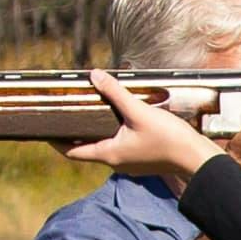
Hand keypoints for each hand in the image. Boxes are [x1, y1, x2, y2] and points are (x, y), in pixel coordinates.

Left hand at [63, 68, 222, 185]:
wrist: (196, 159)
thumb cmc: (168, 139)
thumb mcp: (139, 111)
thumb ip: (115, 93)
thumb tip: (94, 76)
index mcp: (109, 154)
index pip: (71, 152)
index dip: (55, 142)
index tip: (44, 131)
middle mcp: (116, 162)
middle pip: (86, 150)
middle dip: (74, 135)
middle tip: (67, 116)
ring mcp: (129, 164)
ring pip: (104, 148)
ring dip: (95, 134)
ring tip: (91, 115)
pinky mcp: (142, 161)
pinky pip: (120, 148)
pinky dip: (113, 136)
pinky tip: (120, 122)